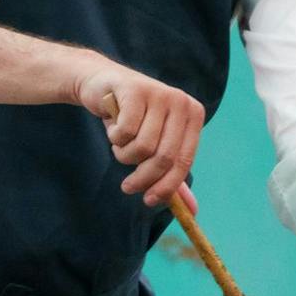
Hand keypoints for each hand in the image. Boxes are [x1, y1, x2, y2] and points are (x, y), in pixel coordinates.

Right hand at [73, 64, 204, 206]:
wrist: (101, 84)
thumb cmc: (132, 117)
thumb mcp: (155, 145)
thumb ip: (172, 175)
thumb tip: (192, 211)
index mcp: (193, 113)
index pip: (184, 160)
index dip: (167, 186)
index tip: (149, 201)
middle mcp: (180, 101)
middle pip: (163, 157)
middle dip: (143, 178)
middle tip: (128, 187)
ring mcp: (158, 93)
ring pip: (142, 147)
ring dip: (124, 155)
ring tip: (120, 144)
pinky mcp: (135, 90)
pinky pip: (125, 133)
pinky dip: (114, 138)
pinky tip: (113, 126)